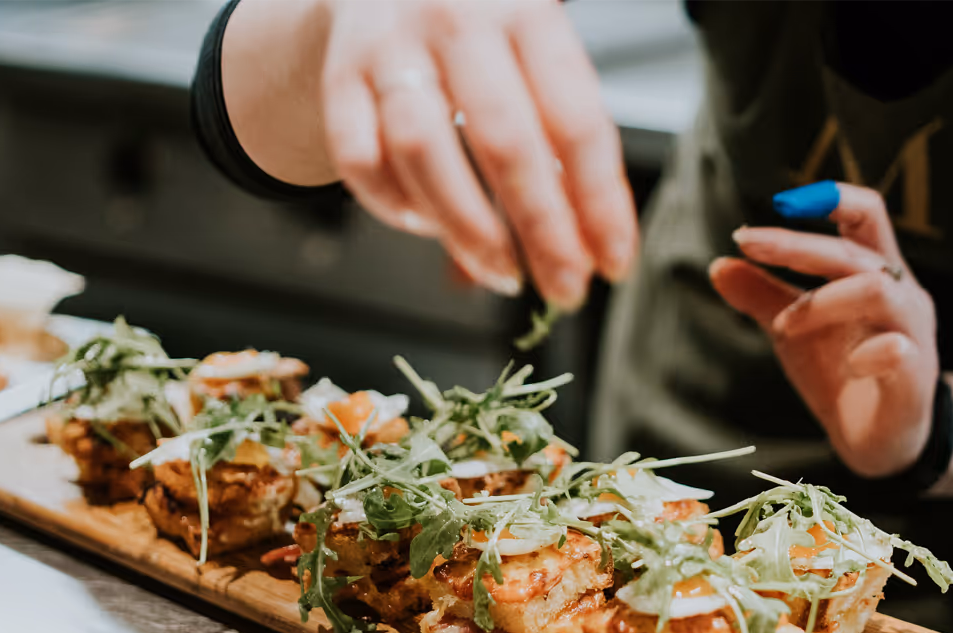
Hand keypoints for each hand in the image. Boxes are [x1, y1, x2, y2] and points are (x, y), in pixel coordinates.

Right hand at [320, 0, 638, 308]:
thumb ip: (553, 140)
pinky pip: (360, 159)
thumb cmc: (477, 36)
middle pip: (504, 142)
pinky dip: (394, 206)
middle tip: (563, 285)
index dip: (599, 203)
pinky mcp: (340, 77)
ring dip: (467, 230)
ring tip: (502, 271)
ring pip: (424, 153)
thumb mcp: (530, 60)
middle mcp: (457, 21)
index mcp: (526, 11)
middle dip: (542, 231)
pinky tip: (426, 225)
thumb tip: (580, 248)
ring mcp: (391, 47)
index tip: (612, 260)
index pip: (575, 120)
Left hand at [710, 184, 938, 477]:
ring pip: (878, 290)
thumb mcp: (792, 329)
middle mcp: (900, 295)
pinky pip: (900, 352)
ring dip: (820, 301)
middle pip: (856, 251)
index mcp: (873, 274)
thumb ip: (761, 295)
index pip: (865, 217)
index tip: (778, 201)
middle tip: (747, 245)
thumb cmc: (839, 370)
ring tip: (782, 326)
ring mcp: (911, 335)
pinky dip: (871, 352)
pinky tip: (849, 362)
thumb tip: (718, 264)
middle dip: (798, 245)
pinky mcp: (914, 378)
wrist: (877, 439)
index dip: (830, 199)